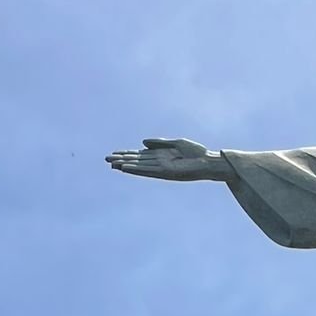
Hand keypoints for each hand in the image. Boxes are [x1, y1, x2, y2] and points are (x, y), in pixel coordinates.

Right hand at [105, 137, 227, 180]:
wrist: (209, 161)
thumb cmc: (196, 153)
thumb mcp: (176, 143)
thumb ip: (160, 143)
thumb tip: (142, 143)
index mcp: (161, 155)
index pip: (140, 155)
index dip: (127, 154)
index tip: (114, 154)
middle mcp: (159, 163)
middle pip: (137, 161)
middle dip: (122, 160)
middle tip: (107, 160)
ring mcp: (162, 168)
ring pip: (140, 167)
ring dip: (126, 165)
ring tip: (112, 165)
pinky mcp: (166, 173)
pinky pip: (148, 171)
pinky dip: (137, 169)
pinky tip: (127, 168)